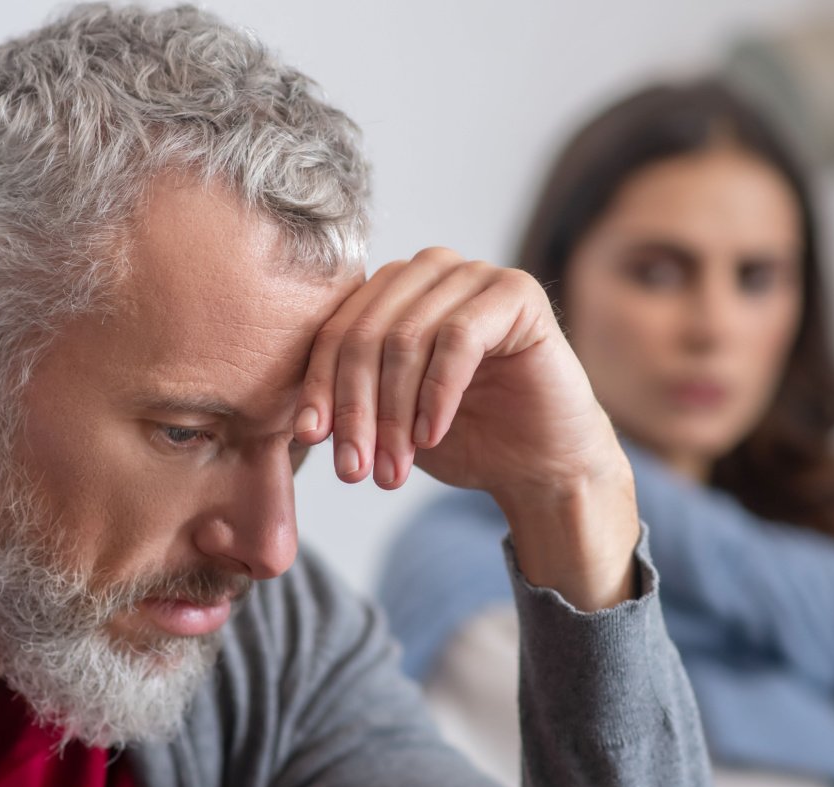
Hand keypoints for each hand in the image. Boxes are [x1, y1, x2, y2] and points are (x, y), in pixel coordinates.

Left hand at [294, 247, 640, 609]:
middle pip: (367, 332)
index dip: (320, 385)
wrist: (541, 465)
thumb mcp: (387, 419)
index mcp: (393, 290)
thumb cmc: (464, 438)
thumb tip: (292, 416)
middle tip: (353, 468)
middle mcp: (432, 270)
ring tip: (391, 469)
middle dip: (354, 408)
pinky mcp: (517, 293)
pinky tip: (433, 436)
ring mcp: (476, 274)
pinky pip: (458, 338)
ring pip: (407, 337)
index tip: (310, 439)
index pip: (337, 328)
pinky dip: (437, 394)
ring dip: (393, 412)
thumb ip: (346, 400)